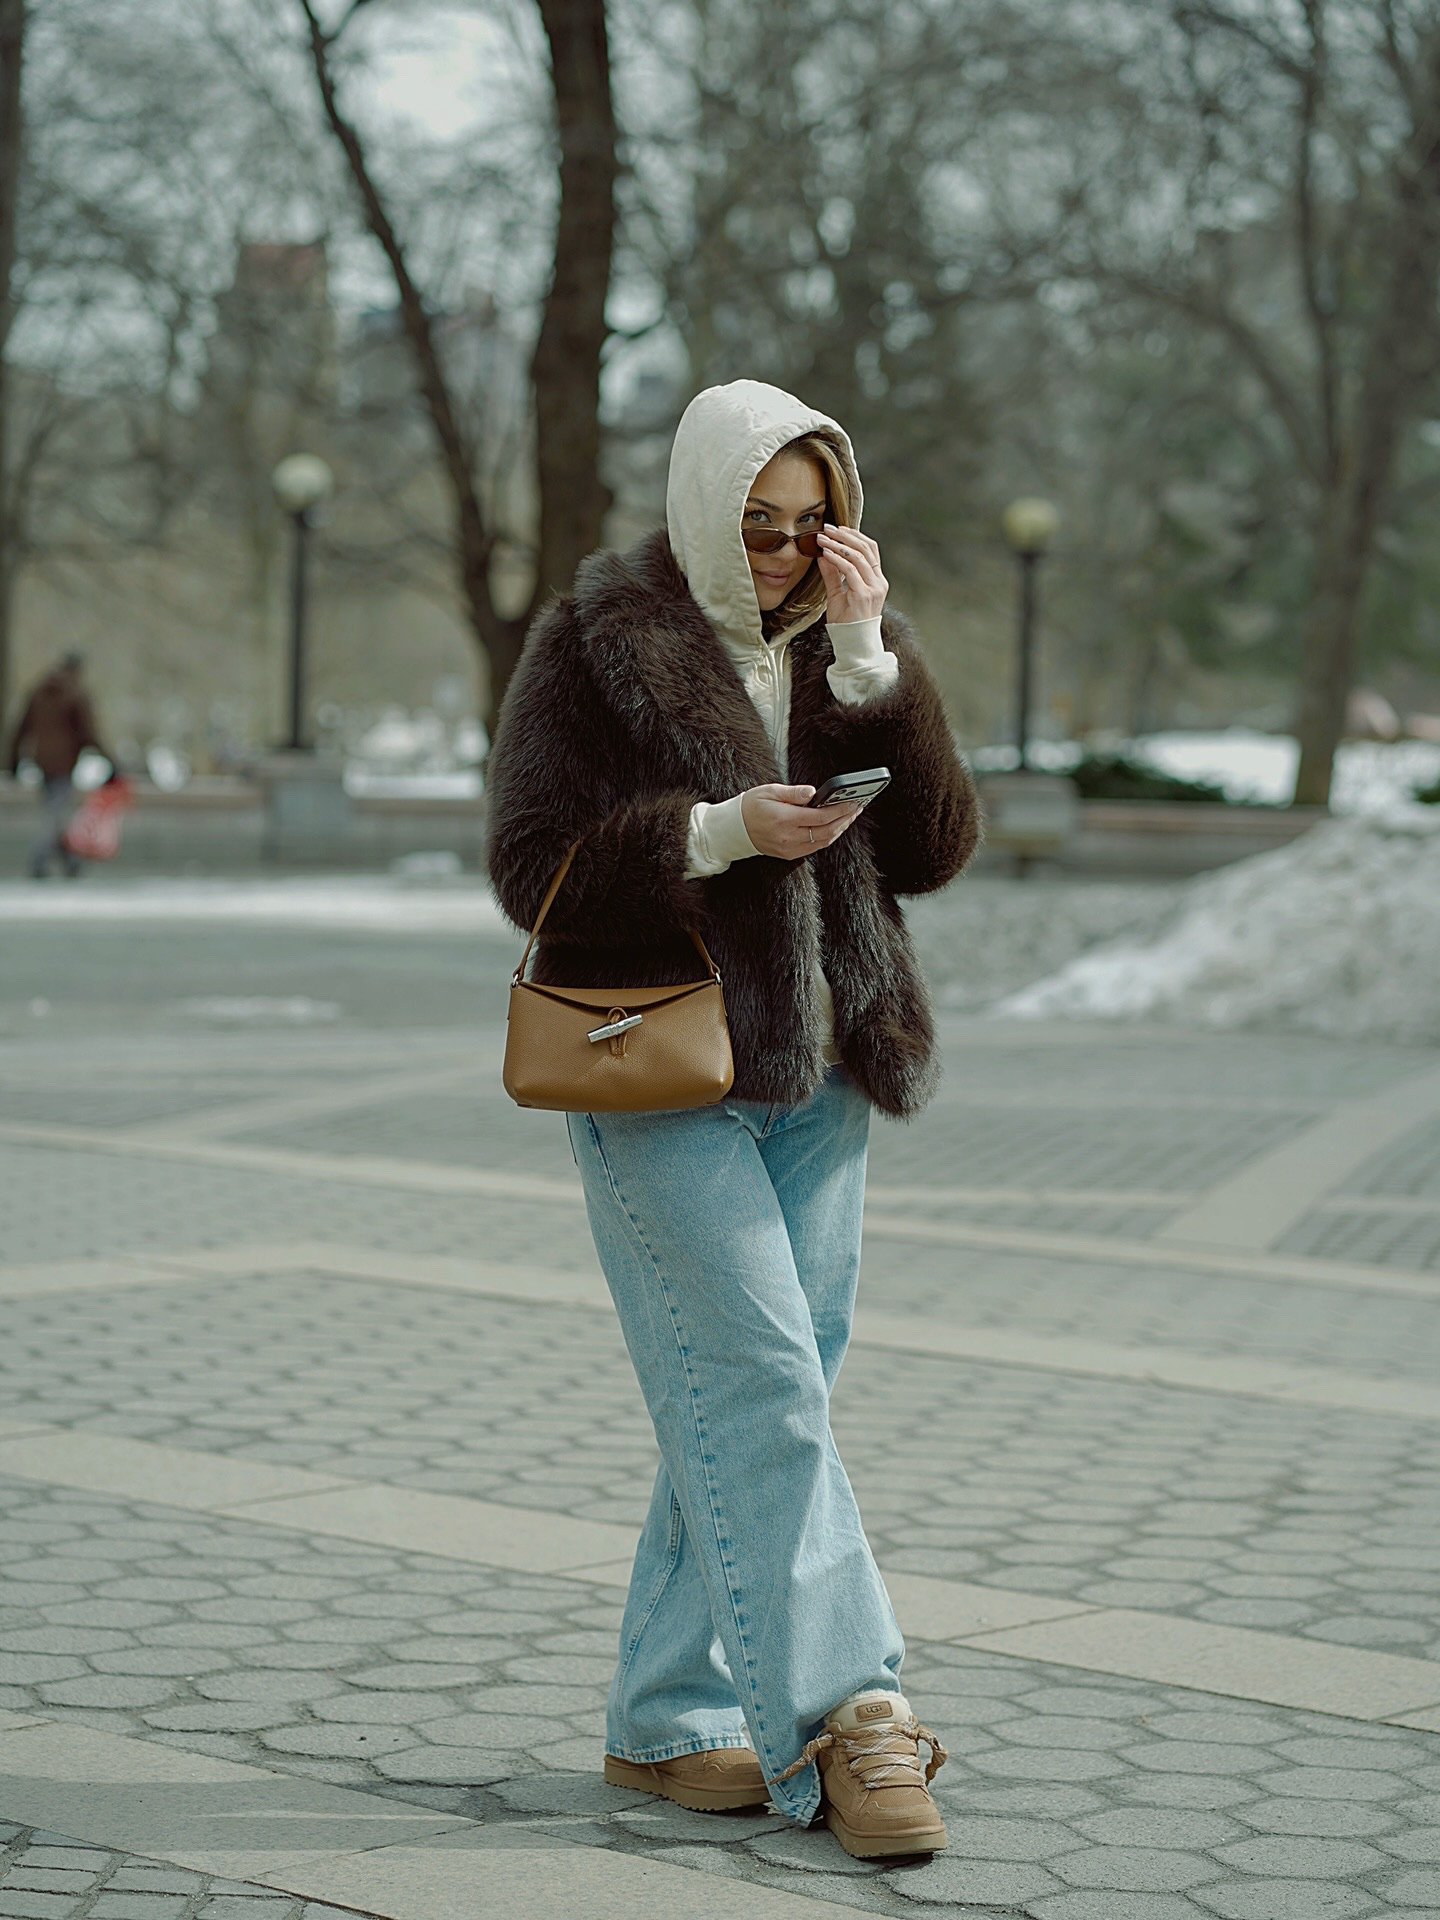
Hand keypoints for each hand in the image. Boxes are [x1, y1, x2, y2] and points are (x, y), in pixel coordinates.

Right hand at [740, 784, 861, 860]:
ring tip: (849, 816)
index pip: (820, 816)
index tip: (853, 802)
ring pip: (823, 841)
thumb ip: (793, 793)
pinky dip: (828, 836)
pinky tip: (834, 826)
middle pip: (826, 831)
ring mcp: (789, 848)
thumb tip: (813, 792)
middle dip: (844, 820)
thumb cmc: (750, 807)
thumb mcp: (769, 791)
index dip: (840, 810)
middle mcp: (788, 837)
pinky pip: (815, 847)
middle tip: (856, 808)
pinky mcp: (789, 854)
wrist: (734, 830)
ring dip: (839, 829)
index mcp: (784, 820)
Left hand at [817, 525, 886, 622]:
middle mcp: (878, 582)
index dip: (854, 535)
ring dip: (838, 544)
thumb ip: (832, 575)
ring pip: (858, 556)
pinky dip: (837, 559)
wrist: (853, 644)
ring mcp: (873, 588)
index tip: (837, 529)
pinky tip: (826, 554)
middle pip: (865, 548)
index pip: (870, 549)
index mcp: (876, 580)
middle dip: (845, 535)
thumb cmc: (847, 622)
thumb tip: (824, 556)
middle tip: (827, 529)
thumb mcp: (837, 594)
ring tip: (823, 539)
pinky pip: (850, 570)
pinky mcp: (864, 595)